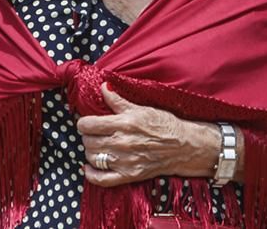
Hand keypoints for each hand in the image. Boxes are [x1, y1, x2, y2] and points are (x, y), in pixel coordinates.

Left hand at [77, 84, 219, 186]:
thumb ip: (118, 100)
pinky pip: (101, 179)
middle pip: (88, 141)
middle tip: (93, 134)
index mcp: (123, 123)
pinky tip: (89, 167)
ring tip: (96, 146)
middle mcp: (121, 143)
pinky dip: (91, 174)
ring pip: (92, 158)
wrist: (183, 146)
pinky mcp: (128, 175)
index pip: (88, 125)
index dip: (83, 123)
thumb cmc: (164, 124)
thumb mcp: (141, 108)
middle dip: (87, 136)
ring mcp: (124, 161)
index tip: (87, 122)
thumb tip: (103, 87)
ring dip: (90, 152)